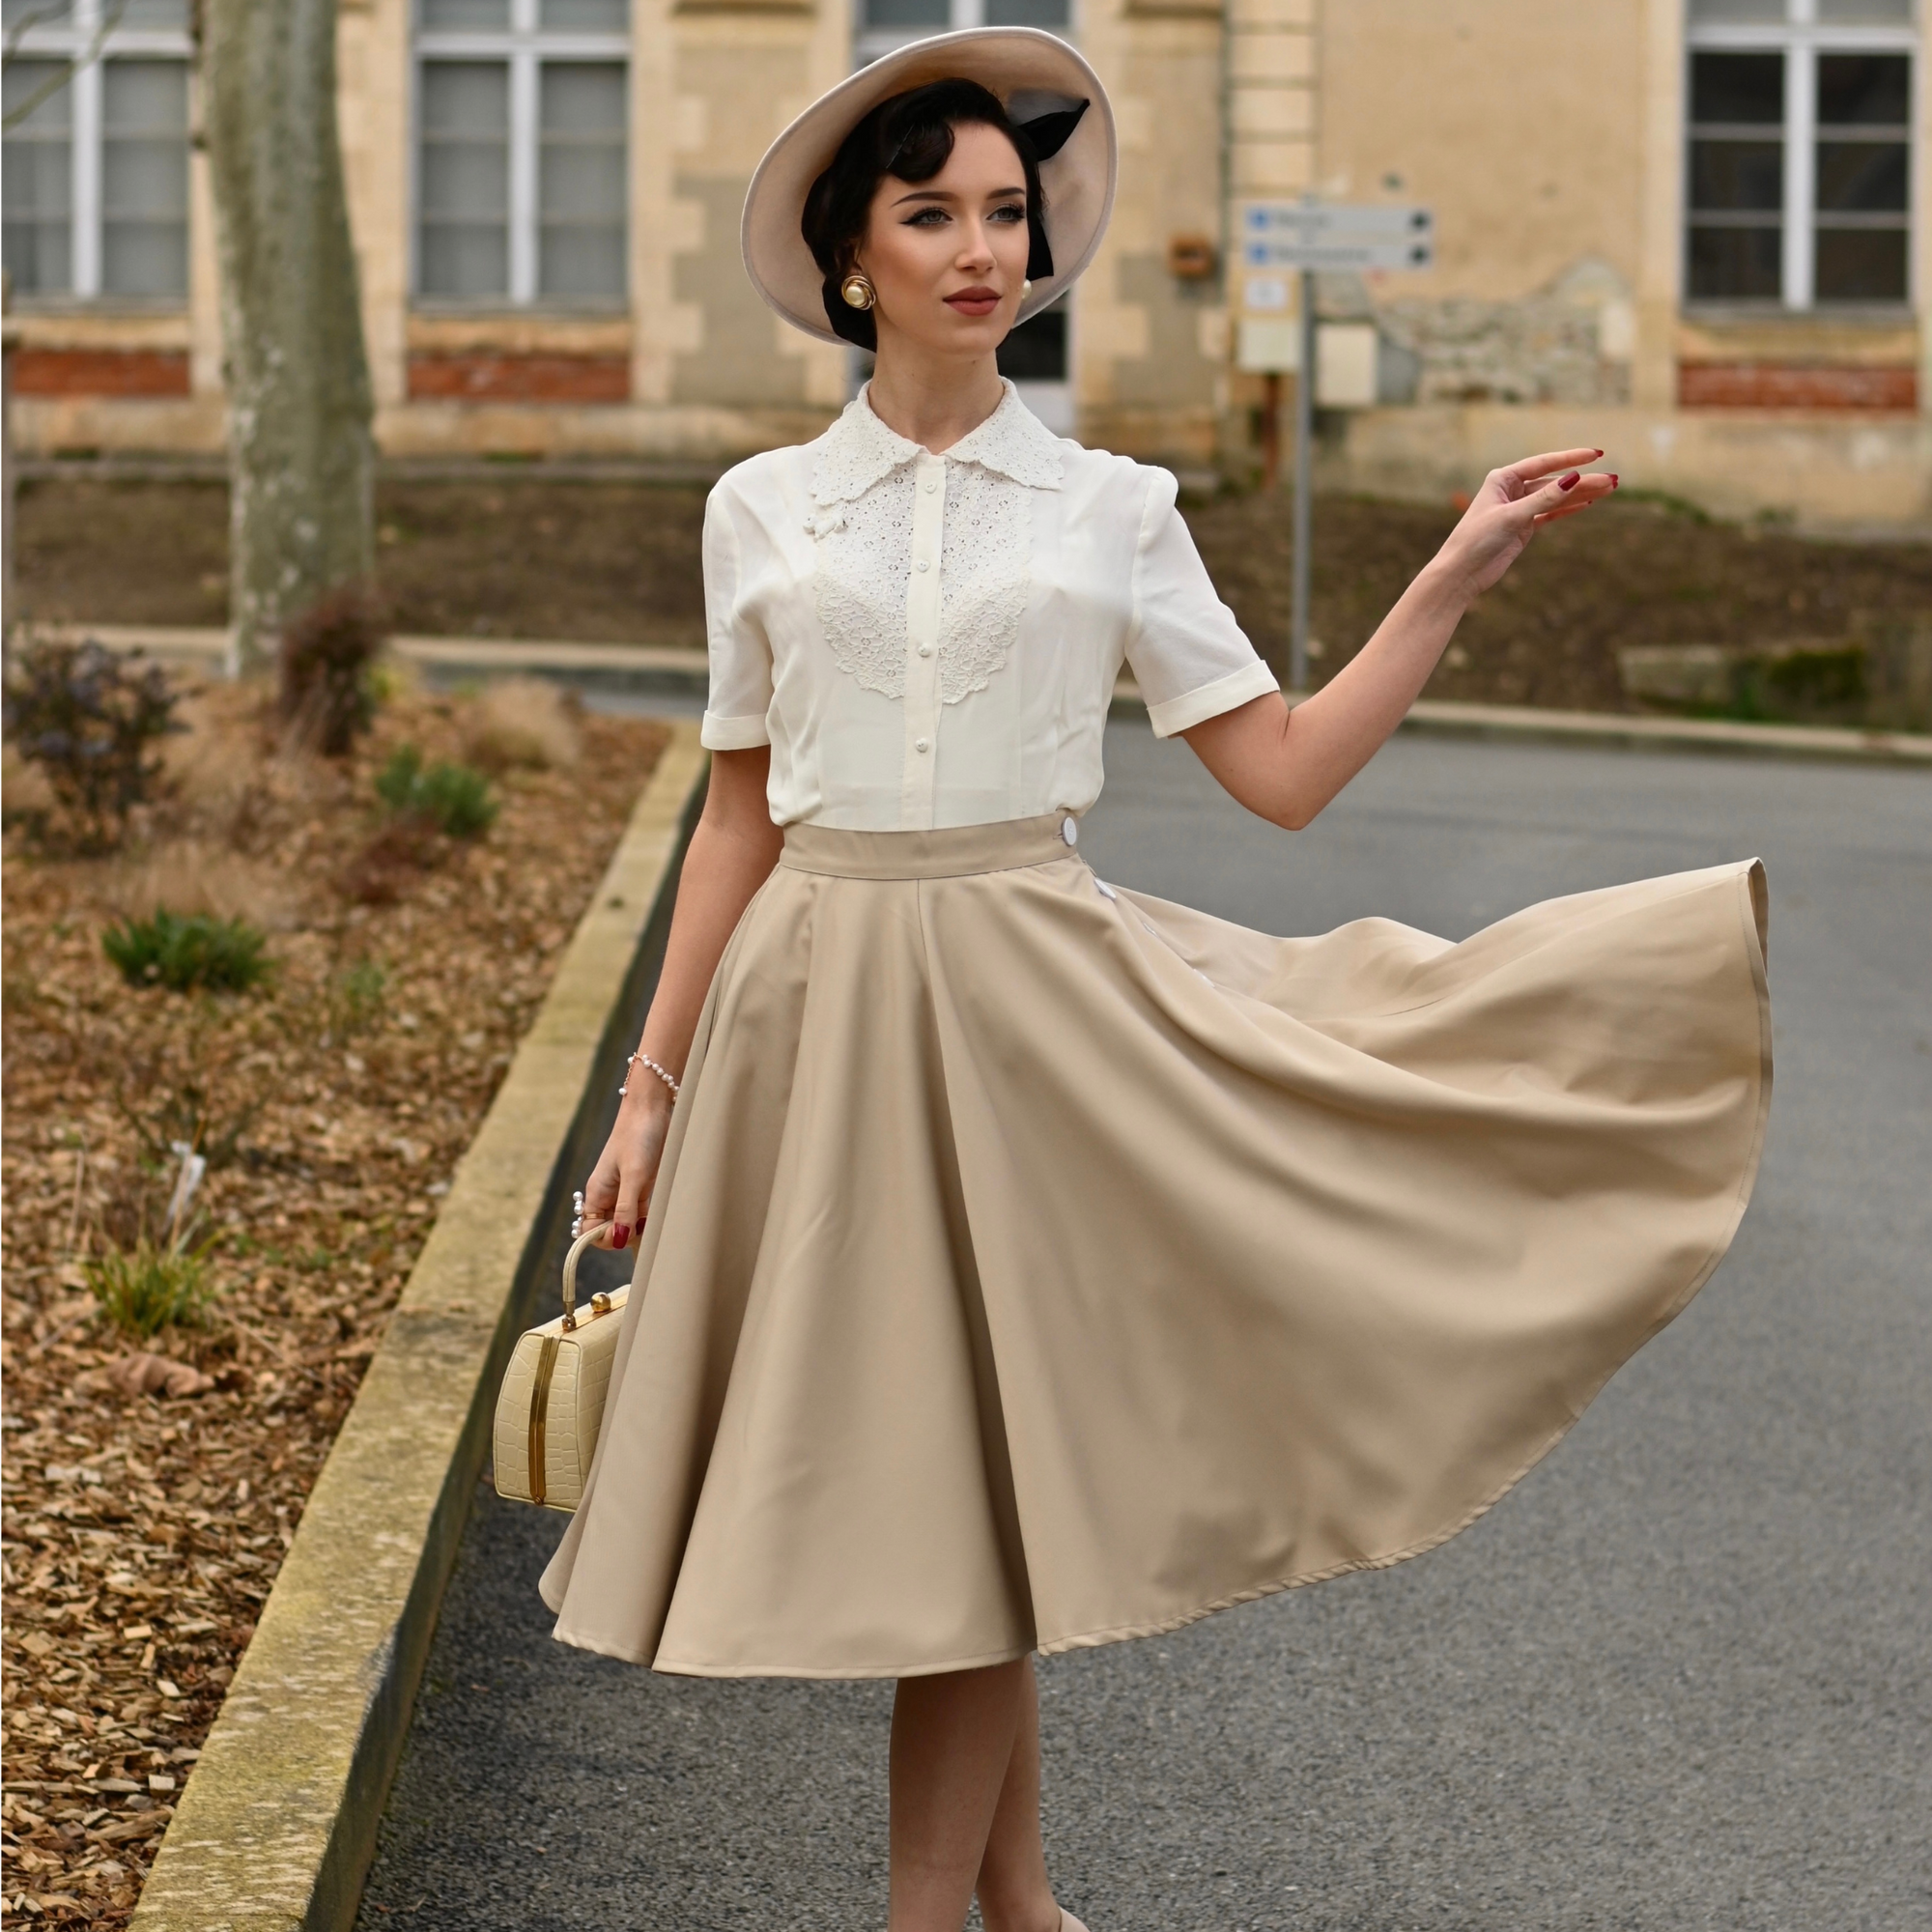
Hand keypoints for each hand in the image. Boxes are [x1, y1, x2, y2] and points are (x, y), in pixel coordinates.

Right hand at [581, 1083, 673, 1251]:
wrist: (652, 1109)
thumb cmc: (638, 1137)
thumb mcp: (633, 1176)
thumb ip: (625, 1209)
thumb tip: (619, 1240)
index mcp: (597, 1192)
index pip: (587, 1230)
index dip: (603, 1239)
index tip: (623, 1235)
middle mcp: (608, 1194)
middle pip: (606, 1229)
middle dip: (621, 1236)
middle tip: (639, 1230)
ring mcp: (625, 1190)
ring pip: (625, 1222)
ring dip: (636, 1229)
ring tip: (651, 1224)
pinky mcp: (642, 1184)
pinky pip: (640, 1212)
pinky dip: (646, 1219)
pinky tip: (656, 1218)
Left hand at [1434, 448, 1617, 599]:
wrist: (1461, 574)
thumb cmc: (1477, 540)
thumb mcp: (1512, 517)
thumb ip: (1543, 499)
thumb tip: (1574, 478)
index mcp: (1502, 479)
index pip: (1542, 464)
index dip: (1570, 458)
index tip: (1596, 455)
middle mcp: (1510, 490)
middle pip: (1553, 482)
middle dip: (1583, 480)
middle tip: (1612, 481)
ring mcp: (1518, 509)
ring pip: (1555, 498)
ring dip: (1580, 494)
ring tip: (1608, 490)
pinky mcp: (1522, 527)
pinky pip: (1549, 514)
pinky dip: (1567, 510)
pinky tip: (1587, 503)